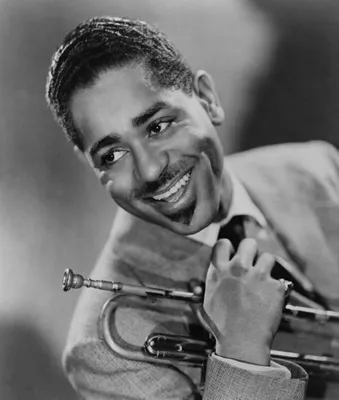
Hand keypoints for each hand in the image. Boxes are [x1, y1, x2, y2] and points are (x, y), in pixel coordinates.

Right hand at [203, 238, 285, 364]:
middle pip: (248, 243)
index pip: (223, 243)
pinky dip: (276, 287)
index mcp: (219, 271)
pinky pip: (279, 280)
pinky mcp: (275, 286)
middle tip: (252, 261)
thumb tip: (201, 281)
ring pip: (268, 257)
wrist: (241, 342)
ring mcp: (258, 276)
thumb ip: (208, 285)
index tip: (232, 253)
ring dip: (266, 266)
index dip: (229, 247)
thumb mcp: (206, 302)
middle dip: (251, 250)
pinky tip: (270, 297)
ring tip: (263, 279)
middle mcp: (238, 269)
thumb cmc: (222, 326)